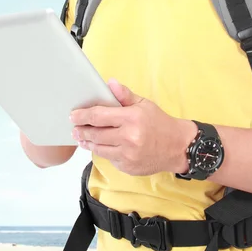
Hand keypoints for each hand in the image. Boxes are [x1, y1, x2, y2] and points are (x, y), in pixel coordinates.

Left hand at [70, 79, 196, 175]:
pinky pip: (109, 158)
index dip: (83, 116)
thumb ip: (124, 95)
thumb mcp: (144, 104)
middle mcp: (129, 137)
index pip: (99, 116)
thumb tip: (109, 83)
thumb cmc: (160, 123)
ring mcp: (128, 154)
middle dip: (82, 130)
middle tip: (74, 128)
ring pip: (99, 148)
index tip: (73, 115)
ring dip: (88, 143)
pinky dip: (103, 152)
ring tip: (82, 138)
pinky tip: (99, 146)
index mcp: (131, 118)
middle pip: (96, 134)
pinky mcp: (128, 167)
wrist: (177, 147)